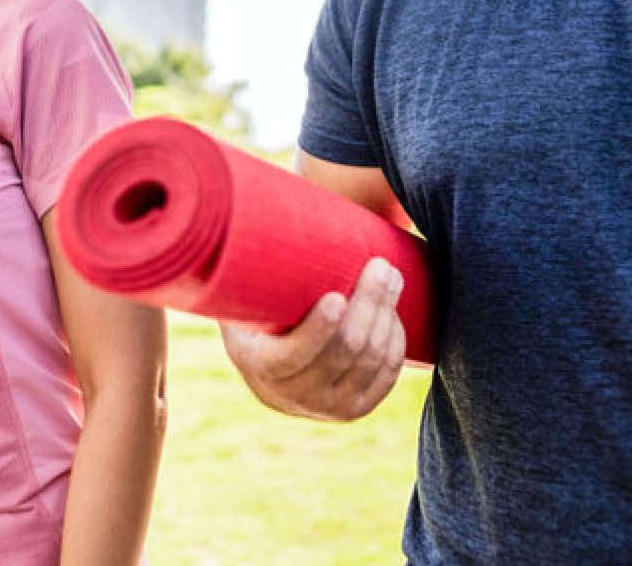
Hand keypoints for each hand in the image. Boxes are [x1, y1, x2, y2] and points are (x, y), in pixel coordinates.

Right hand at [220, 257, 405, 421]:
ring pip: (370, 360)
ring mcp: (330, 408)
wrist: (274, 374)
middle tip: (381, 266)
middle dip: (367, 304)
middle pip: (344, 349)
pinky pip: (385, 375)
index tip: (336, 297)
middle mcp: (296, 397)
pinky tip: (393, 312)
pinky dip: (394, 340)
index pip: (294, 355)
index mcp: (261, 367)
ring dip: (386, 314)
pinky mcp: (358, 408)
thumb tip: (237, 223)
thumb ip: (240, 277)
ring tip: (392, 277)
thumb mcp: (240, 304)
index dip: (318, 330)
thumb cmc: (257, 319)